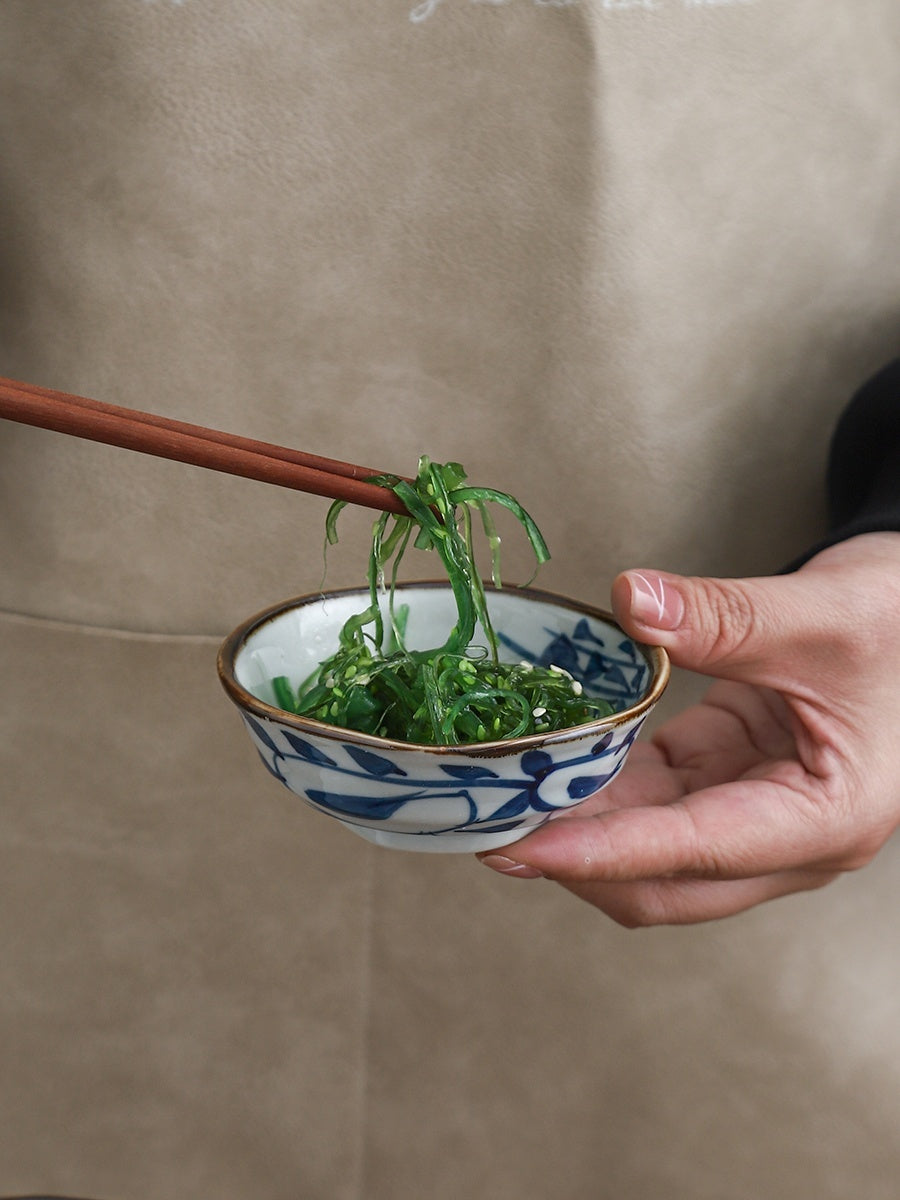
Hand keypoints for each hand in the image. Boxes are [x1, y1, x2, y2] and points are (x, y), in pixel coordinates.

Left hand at [478, 533, 899, 924]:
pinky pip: (651, 803)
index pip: (693, 852)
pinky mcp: (728, 784)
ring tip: (501, 790)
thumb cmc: (896, 626)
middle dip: (573, 857)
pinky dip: (599, 788)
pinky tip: (549, 760)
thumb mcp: (820, 618)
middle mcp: (789, 841)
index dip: (600, 852)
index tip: (519, 846)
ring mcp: (755, 816)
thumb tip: (629, 602)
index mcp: (826, 820)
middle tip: (488, 819)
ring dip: (578, 826)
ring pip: (647, 850)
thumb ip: (725, 616)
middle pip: (662, 882)